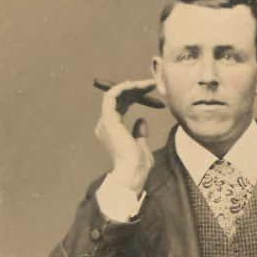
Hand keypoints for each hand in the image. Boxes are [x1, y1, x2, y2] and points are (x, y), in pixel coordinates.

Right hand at [94, 79, 159, 194]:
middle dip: (134, 89)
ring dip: (131, 86)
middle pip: (118, 99)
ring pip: (115, 95)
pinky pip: (112, 96)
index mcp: (111, 131)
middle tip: (150, 84)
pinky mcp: (108, 119)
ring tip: (147, 83)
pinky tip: (135, 84)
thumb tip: (142, 121)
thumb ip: (140, 134)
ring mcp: (105, 122)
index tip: (148, 91)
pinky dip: (122, 88)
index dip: (134, 96)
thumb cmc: (138, 165)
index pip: (121, 106)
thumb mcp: (141, 147)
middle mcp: (105, 125)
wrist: (133, 173)